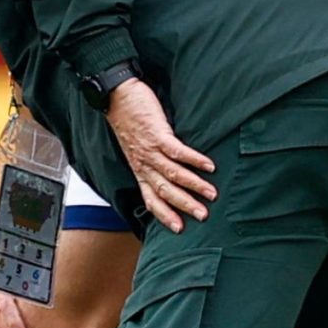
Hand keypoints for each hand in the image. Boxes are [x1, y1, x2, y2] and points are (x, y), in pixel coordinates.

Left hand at [104, 79, 216, 231]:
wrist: (115, 97)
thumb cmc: (129, 122)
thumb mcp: (136, 149)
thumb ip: (151, 164)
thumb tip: (171, 177)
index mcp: (139, 170)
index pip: (150, 199)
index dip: (164, 215)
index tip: (180, 229)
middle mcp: (143, 164)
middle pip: (165, 190)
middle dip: (184, 206)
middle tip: (203, 216)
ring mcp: (149, 149)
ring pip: (173, 173)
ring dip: (194, 185)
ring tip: (212, 194)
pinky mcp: (156, 133)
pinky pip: (177, 151)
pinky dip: (194, 160)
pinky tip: (209, 166)